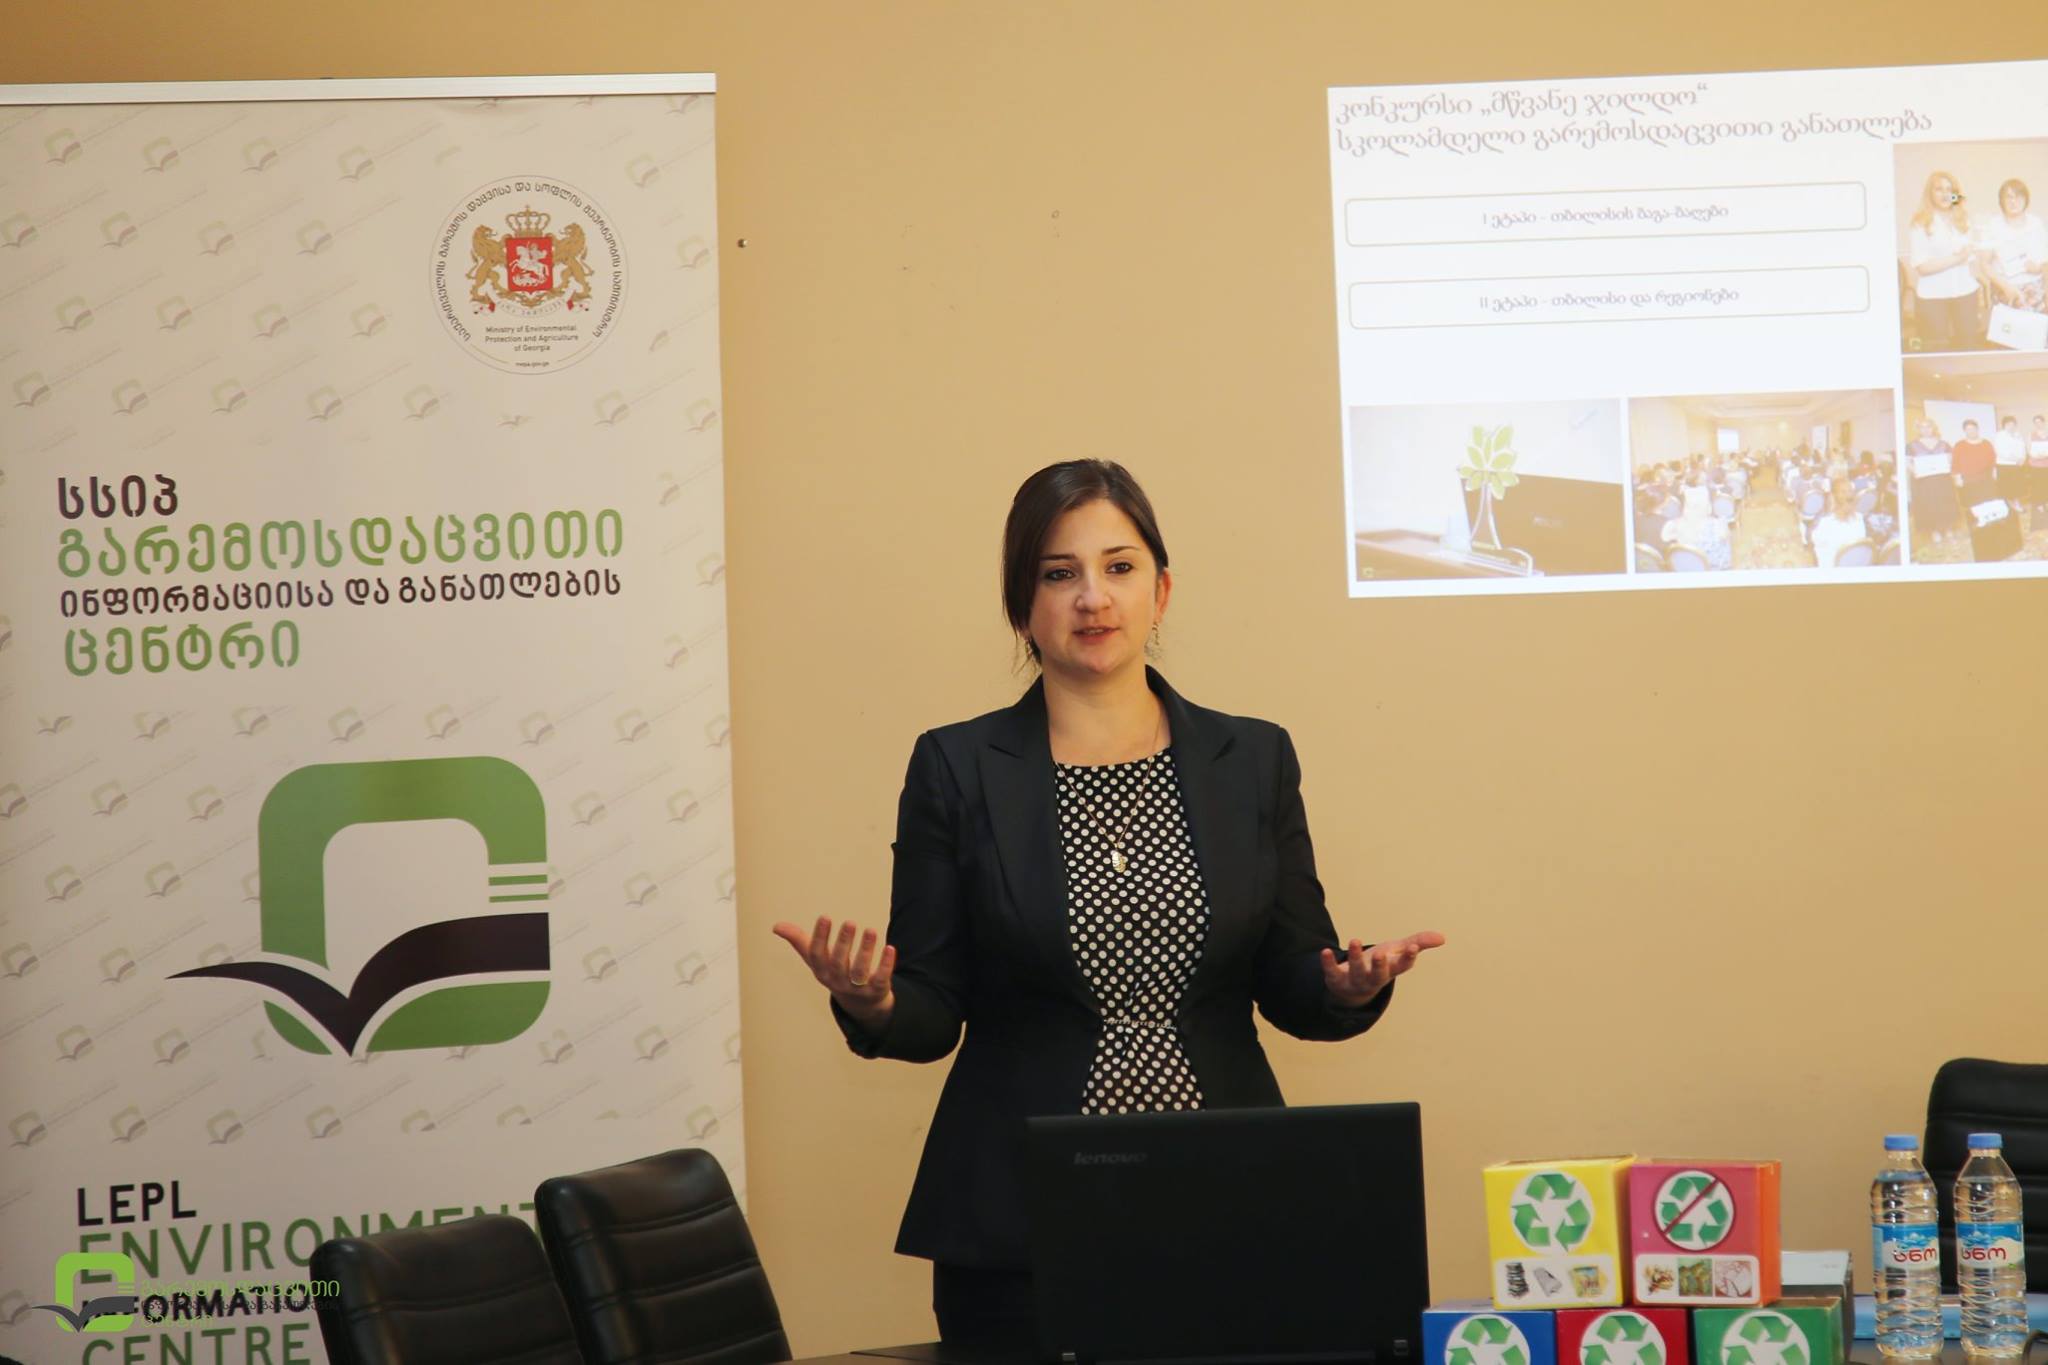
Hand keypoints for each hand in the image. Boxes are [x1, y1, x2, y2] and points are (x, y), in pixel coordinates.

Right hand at [771, 915, 896, 1026]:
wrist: (861, 1004)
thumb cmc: (835, 973)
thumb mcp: (816, 959)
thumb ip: (799, 941)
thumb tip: (776, 926)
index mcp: (822, 971)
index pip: (817, 955)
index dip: (820, 937)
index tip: (825, 916)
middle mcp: (837, 981)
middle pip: (839, 963)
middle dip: (843, 943)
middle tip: (850, 922)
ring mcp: (857, 988)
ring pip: (860, 971)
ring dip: (865, 951)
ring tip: (871, 930)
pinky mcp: (876, 990)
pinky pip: (880, 978)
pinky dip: (885, 964)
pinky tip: (890, 948)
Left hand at [1320, 930, 1444, 1006]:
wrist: (1352, 988)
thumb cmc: (1378, 964)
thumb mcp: (1396, 952)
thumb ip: (1417, 943)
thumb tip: (1442, 937)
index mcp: (1390, 971)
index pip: (1401, 967)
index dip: (1407, 958)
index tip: (1412, 948)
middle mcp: (1374, 979)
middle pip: (1379, 975)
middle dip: (1380, 965)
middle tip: (1380, 953)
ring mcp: (1355, 981)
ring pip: (1356, 973)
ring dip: (1355, 958)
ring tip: (1354, 940)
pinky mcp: (1337, 980)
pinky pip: (1332, 973)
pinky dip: (1328, 963)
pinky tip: (1325, 952)